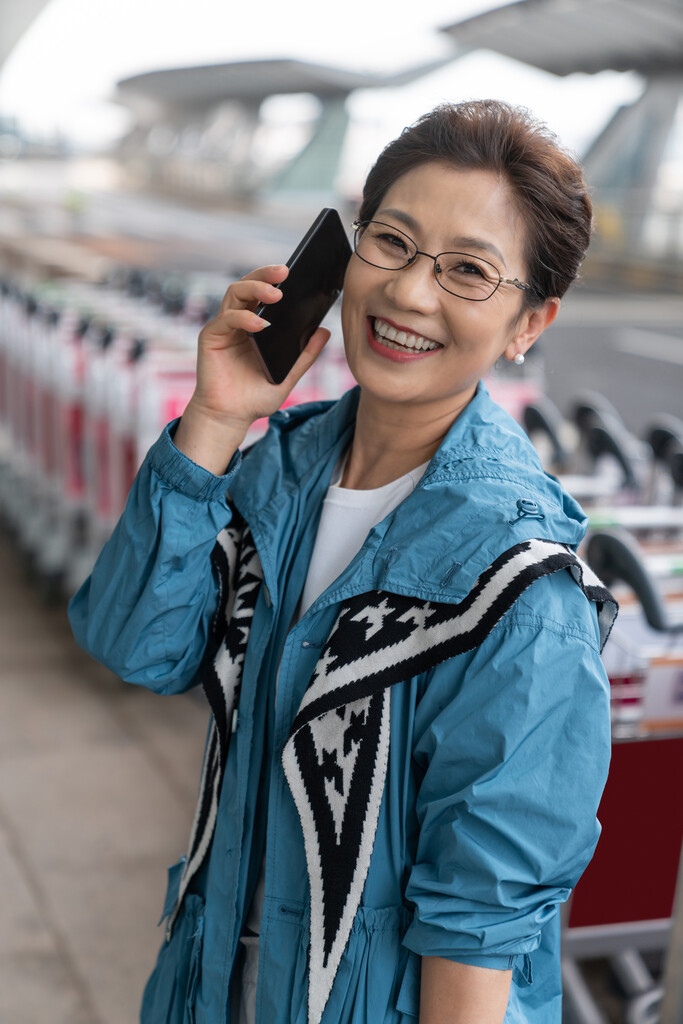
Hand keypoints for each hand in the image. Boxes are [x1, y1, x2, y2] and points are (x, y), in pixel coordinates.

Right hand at [174, 264, 329, 472]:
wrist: (230, 418)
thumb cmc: (255, 398)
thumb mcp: (288, 376)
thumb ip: (305, 355)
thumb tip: (324, 332)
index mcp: (256, 325)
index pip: (264, 293)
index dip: (276, 280)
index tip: (298, 272)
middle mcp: (238, 321)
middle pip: (248, 284)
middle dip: (265, 275)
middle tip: (285, 272)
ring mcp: (224, 327)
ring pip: (235, 293)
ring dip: (255, 288)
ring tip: (276, 294)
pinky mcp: (211, 337)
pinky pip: (226, 319)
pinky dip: (244, 318)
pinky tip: (260, 324)